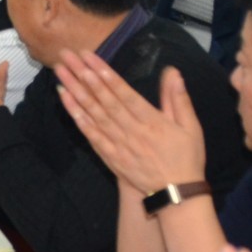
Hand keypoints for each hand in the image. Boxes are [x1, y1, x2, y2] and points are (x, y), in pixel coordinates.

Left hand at [60, 57, 204, 196]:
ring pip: (93, 113)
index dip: (105, 74)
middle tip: (67, 56)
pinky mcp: (109, 156)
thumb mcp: (190, 127)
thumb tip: (172, 71)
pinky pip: (90, 134)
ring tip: (61, 72)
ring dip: (76, 91)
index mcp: (152, 121)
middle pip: (103, 99)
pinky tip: (66, 101)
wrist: (176, 195)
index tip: (89, 58)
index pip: (123, 93)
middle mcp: (131, 131)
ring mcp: (118, 144)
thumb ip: (178, 99)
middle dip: (84, 76)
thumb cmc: (186, 158)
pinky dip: (77, 116)